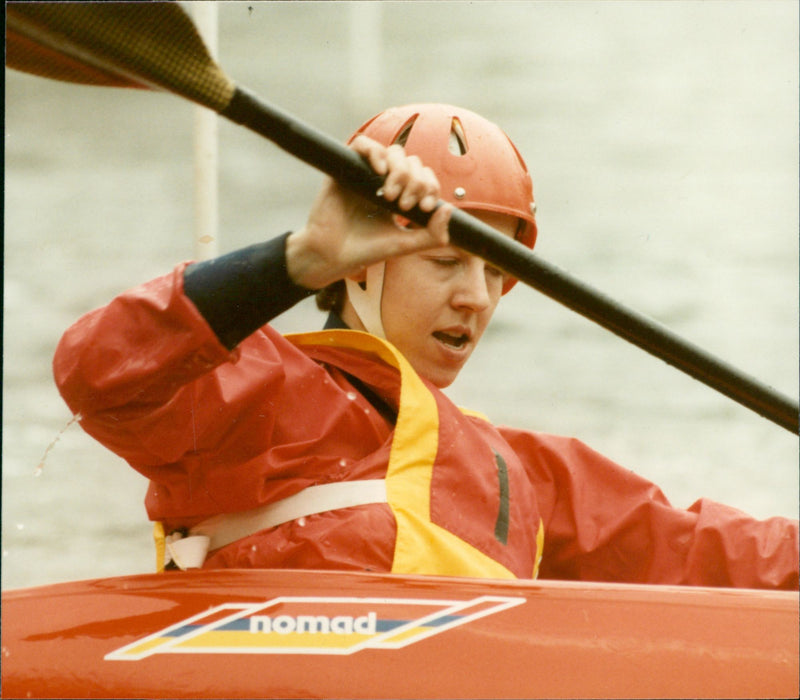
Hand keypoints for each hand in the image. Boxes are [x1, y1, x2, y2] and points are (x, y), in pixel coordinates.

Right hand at [285, 135, 451, 288]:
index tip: (426, 208)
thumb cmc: (365, 251)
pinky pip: (363, 144)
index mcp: (400, 196)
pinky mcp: (345, 168)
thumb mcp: (405, 245)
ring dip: (400, 171)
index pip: (424, 177)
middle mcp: (384, 181)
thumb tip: (449, 209)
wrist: (332, 256)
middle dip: (416, 182)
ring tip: (389, 195)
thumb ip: (432, 235)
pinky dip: (376, 153)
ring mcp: (365, 173)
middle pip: (412, 162)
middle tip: (403, 206)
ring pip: (393, 152)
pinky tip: (380, 172)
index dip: (430, 186)